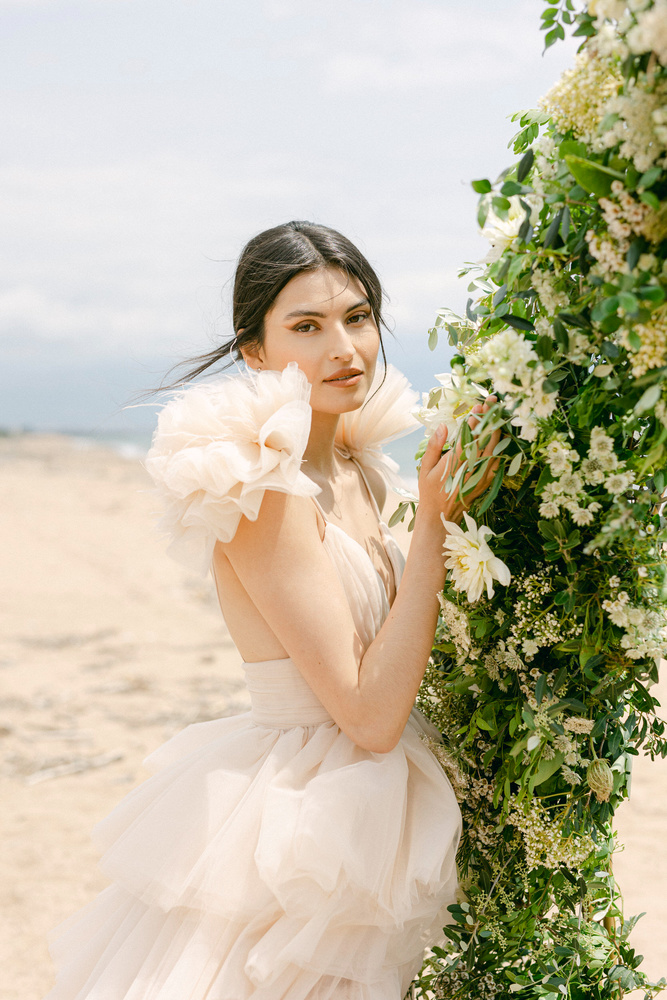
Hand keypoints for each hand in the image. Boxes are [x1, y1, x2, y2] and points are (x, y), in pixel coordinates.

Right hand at [417, 395, 501, 524]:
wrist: (441, 516)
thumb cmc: (429, 491)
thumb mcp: (424, 468)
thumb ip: (434, 446)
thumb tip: (442, 427)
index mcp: (454, 463)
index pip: (468, 436)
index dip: (475, 419)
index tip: (479, 406)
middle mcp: (470, 468)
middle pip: (485, 438)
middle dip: (490, 418)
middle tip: (493, 402)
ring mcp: (481, 475)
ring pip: (494, 448)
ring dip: (497, 429)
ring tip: (499, 413)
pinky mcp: (486, 481)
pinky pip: (497, 461)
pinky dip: (500, 446)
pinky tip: (500, 436)